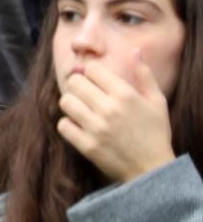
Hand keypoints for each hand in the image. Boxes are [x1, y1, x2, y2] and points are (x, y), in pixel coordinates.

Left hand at [56, 54, 176, 183]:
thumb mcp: (157, 102)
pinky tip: (80, 127)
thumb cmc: (155, 133)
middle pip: (74, 82)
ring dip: (72, 105)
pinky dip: (69, 125)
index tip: (96, 81)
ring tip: (83, 111)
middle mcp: (109, 109)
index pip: (91, 69)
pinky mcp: (87, 145)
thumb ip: (144, 75)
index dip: (91, 73)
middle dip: (79, 86)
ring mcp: (96, 128)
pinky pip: (63, 125)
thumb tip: (134, 51)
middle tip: (87, 95)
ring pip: (65, 102)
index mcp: (125, 95)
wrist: (152, 170)